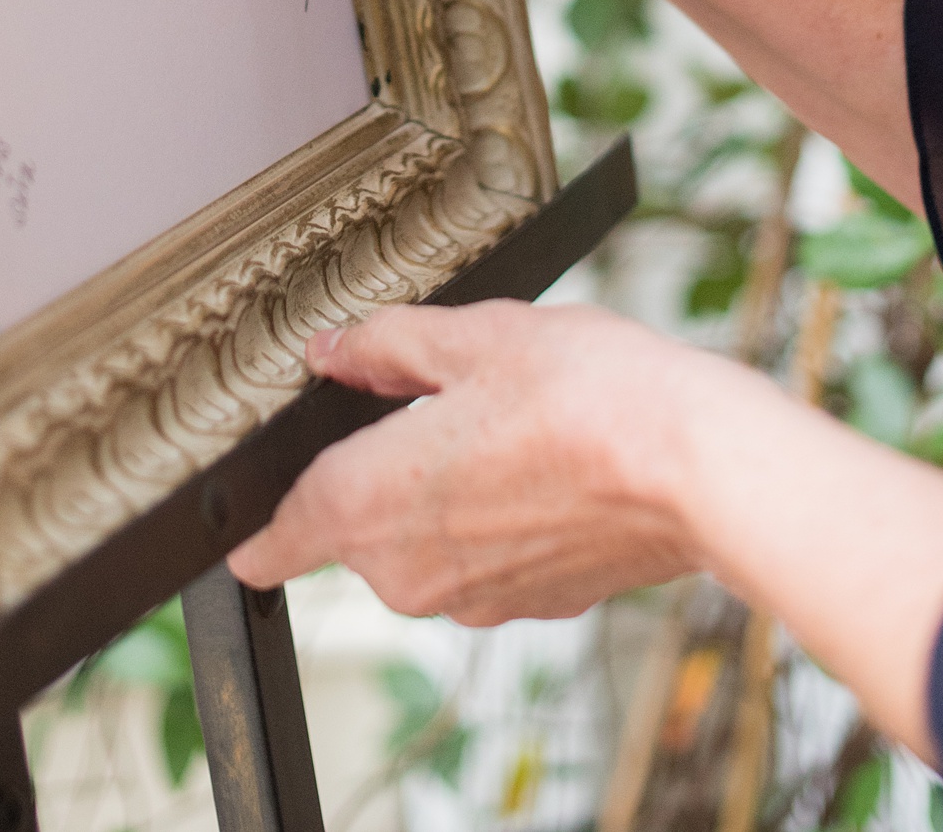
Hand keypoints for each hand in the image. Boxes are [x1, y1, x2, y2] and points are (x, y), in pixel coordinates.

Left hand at [227, 299, 720, 623]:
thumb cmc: (586, 394)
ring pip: (420, 541)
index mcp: (369, 502)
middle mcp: (407, 571)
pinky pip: (479, 559)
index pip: (273, 537)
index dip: (253, 521)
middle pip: (352, 525)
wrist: (695, 469)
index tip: (247, 507)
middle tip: (432, 401)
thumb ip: (384, 347)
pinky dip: (494, 517)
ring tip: (505, 422)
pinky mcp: (527, 606)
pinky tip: (539, 461)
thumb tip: (333, 352)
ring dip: (441, 492)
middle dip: (375, 470)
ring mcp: (469, 599)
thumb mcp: (472, 336)